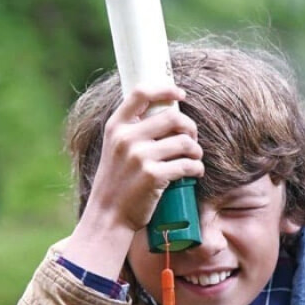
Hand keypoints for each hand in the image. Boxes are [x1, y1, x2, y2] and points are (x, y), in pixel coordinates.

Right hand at [55, 84, 202, 278]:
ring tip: (194, 158)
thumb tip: (167, 113)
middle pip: (173, 117)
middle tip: (191, 139)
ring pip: (184, 142)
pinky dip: (197, 168)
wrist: (108, 216)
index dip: (165, 89)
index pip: (141, 93)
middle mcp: (126, 138)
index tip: (180, 94)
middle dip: (190, 127)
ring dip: (196, 150)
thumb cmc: (116, 182)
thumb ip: (133, 130)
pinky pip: (187, 165)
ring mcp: (139, 157)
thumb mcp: (114, 148)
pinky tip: (195, 172)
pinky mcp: (154, 176)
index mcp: (116, 126)